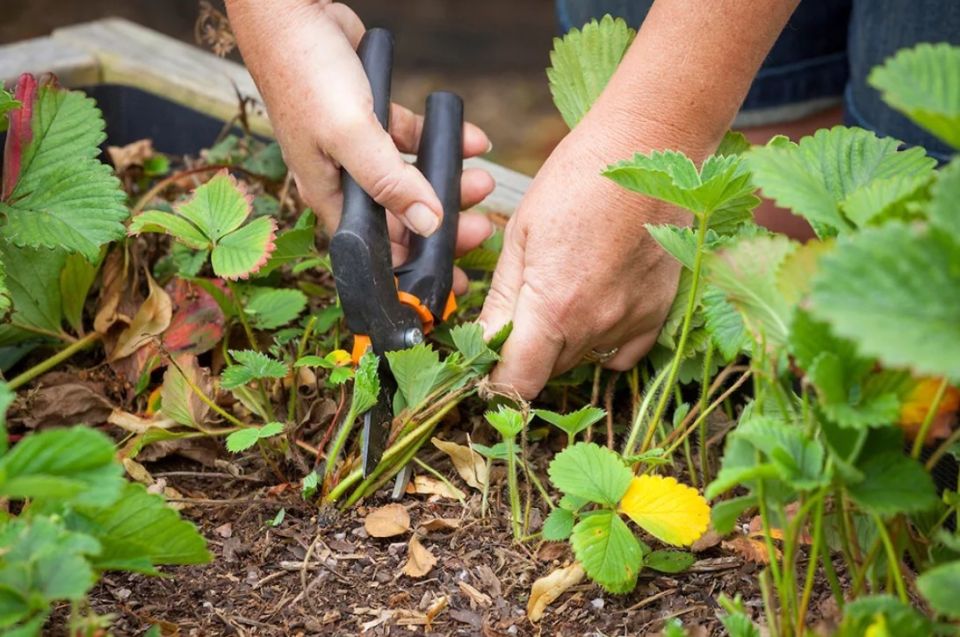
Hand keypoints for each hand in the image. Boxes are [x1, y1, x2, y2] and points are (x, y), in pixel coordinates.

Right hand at [226, 1, 494, 291]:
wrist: (292, 10)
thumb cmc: (306, 74)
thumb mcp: (350, 135)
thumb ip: (390, 182)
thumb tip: (428, 225)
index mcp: (329, 195)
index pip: (377, 250)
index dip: (414, 269)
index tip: (452, 281)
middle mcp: (344, 179)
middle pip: (401, 218)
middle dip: (443, 226)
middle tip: (482, 227)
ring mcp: (360, 150)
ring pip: (413, 181)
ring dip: (450, 183)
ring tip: (483, 181)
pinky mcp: (374, 118)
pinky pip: (414, 140)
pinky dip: (443, 142)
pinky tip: (472, 141)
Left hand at [478, 118, 688, 398]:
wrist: (648, 150)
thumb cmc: (577, 180)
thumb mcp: (521, 234)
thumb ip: (501, 300)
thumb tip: (481, 344)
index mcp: (553, 308)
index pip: (517, 383)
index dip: (495, 382)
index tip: (486, 363)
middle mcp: (595, 326)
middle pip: (546, 372)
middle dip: (524, 353)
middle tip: (520, 308)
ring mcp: (631, 322)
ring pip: (580, 360)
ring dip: (560, 344)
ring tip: (560, 290)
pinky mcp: (657, 313)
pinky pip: (621, 352)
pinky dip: (600, 342)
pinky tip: (593, 306)